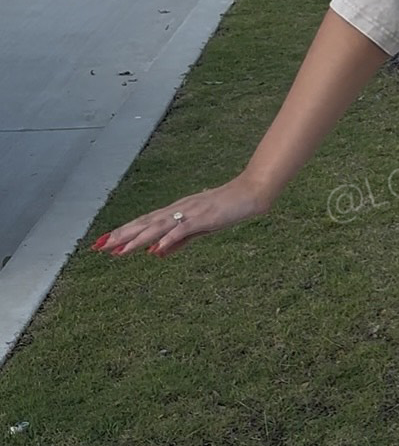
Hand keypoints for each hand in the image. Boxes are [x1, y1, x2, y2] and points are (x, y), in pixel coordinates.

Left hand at [90, 175, 273, 258]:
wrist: (252, 192)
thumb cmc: (229, 208)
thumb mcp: (201, 227)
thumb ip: (179, 241)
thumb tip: (156, 253)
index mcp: (178, 211)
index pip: (145, 222)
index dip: (124, 232)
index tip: (104, 242)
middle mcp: (180, 209)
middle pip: (145, 223)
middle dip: (122, 235)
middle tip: (99, 246)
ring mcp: (191, 212)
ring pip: (158, 226)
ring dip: (137, 238)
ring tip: (118, 250)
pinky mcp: (205, 217)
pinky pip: (183, 229)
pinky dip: (168, 239)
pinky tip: (155, 248)